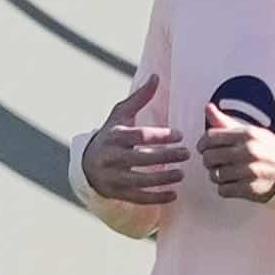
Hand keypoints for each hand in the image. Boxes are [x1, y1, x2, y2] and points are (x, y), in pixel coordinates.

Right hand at [80, 75, 188, 204]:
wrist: (86, 164)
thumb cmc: (110, 135)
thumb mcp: (120, 115)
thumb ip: (139, 98)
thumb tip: (156, 76)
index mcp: (114, 136)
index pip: (140, 136)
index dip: (161, 136)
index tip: (180, 135)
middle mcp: (111, 157)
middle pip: (141, 158)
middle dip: (166, 156)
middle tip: (187, 154)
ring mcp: (113, 177)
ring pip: (140, 180)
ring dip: (163, 178)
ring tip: (182, 174)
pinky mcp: (116, 192)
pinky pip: (138, 198)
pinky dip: (156, 198)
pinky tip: (174, 194)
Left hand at [197, 103, 274, 201]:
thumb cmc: (266, 149)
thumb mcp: (249, 131)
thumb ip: (225, 122)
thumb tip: (208, 108)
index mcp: (247, 134)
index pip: (210, 137)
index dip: (203, 144)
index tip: (204, 148)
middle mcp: (249, 151)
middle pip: (209, 157)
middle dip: (208, 160)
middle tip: (214, 161)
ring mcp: (250, 171)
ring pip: (215, 175)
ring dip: (215, 175)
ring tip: (223, 172)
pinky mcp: (250, 189)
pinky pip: (223, 190)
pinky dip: (224, 188)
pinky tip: (231, 182)